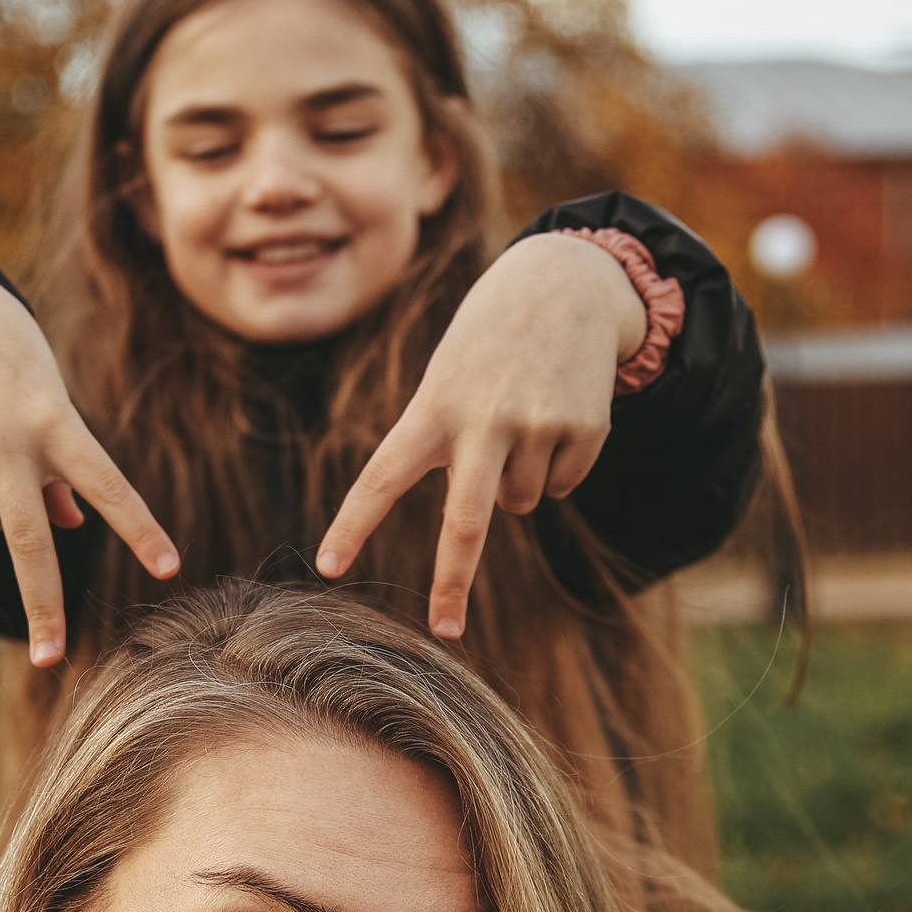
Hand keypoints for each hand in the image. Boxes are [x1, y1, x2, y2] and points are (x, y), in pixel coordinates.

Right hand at [0, 263, 177, 664]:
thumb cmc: (9, 355)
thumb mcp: (50, 397)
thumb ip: (65, 464)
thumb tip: (69, 527)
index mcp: (53, 421)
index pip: (108, 484)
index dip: (139, 529)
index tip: (168, 567)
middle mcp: (8, 443)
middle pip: (31, 541)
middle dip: (43, 607)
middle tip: (51, 658)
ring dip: (6, 505)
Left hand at [315, 233, 643, 637]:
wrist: (564, 281)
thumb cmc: (487, 343)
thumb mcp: (448, 381)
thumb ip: (448, 448)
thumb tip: (490, 521)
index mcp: (433, 408)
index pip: (381, 476)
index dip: (353, 525)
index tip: (328, 566)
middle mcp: (482, 419)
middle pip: (465, 522)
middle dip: (453, 582)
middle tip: (446, 630)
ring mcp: (537, 424)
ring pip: (521, 504)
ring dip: (518, 482)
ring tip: (520, 418)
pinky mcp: (584, 428)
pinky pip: (561, 485)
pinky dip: (558, 465)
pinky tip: (556, 412)